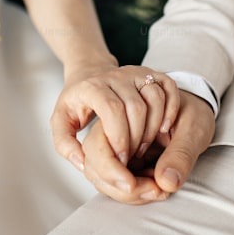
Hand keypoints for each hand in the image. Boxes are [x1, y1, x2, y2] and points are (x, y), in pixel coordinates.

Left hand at [51, 64, 180, 173]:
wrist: (90, 74)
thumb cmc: (77, 101)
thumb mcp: (62, 121)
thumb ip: (64, 144)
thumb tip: (82, 161)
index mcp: (93, 86)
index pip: (111, 108)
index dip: (118, 135)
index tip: (120, 158)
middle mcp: (117, 76)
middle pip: (135, 107)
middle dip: (137, 137)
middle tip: (132, 157)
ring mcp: (137, 73)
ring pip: (154, 97)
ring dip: (153, 127)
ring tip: (143, 147)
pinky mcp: (152, 73)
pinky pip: (169, 88)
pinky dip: (171, 109)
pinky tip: (164, 129)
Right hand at [79, 90, 214, 202]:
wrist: (195, 117)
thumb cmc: (192, 114)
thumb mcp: (193, 129)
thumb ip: (181, 154)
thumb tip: (166, 182)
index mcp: (121, 113)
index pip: (97, 144)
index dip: (109, 168)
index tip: (133, 185)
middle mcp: (112, 132)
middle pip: (94, 165)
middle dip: (120, 186)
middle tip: (157, 190)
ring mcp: (117, 149)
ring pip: (104, 179)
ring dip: (131, 192)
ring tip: (161, 187)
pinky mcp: (126, 164)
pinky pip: (119, 185)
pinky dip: (138, 192)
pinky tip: (159, 187)